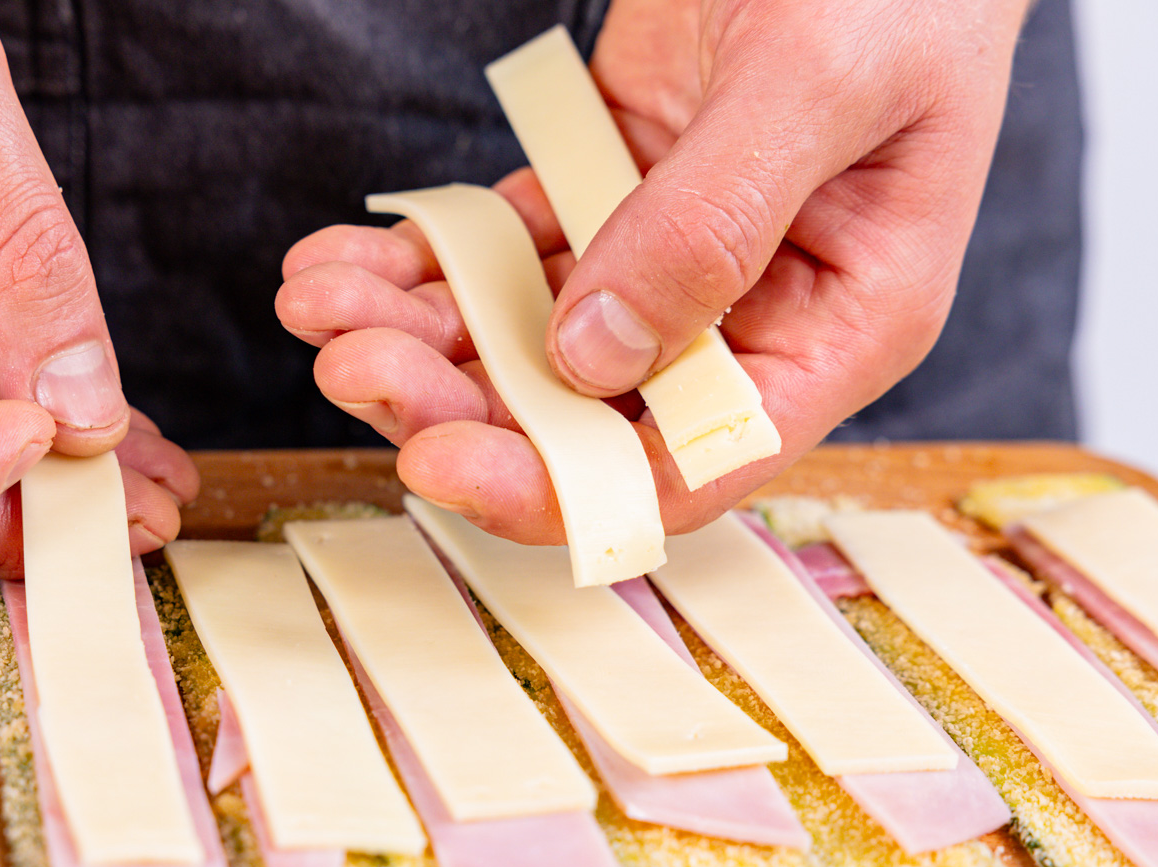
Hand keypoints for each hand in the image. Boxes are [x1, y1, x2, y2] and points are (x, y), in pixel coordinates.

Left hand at [278, 0, 1029, 540]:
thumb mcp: (818, 85)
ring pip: (522, 339)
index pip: (692, 464)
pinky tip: (341, 263)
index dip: (563, 488)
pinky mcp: (604, 190)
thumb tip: (594, 355)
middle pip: (582, 416)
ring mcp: (668, 255)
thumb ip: (710, 224)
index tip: (443, 462)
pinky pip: (500, 253)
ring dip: (413, 335)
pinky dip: (419, 261)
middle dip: (453, 402)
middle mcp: (747, 313)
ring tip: (319, 303)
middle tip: (351, 362)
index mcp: (838, 327)